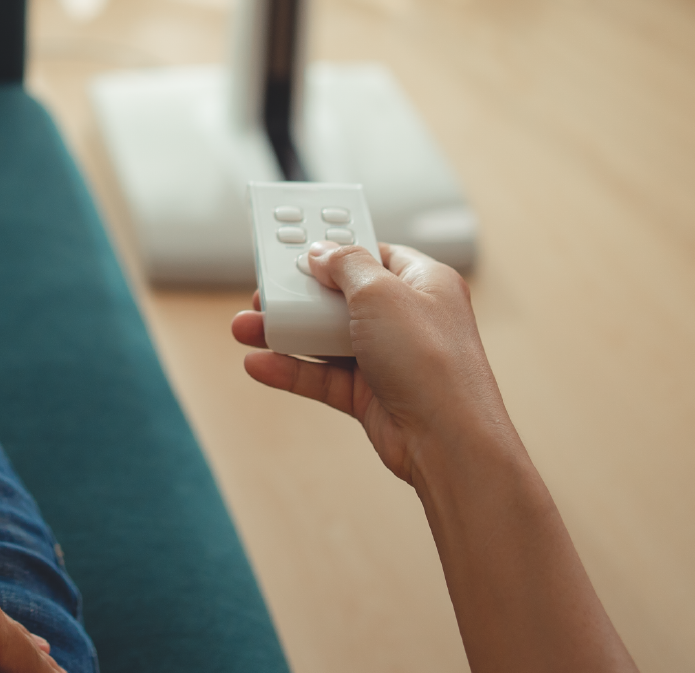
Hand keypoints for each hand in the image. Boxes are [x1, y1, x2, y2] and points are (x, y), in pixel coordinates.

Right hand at [230, 241, 512, 484]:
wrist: (449, 442)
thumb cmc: (434, 364)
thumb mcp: (382, 293)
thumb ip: (346, 266)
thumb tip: (323, 253)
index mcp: (425, 283)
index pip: (373, 256)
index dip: (335, 252)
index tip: (298, 251)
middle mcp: (408, 320)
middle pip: (341, 298)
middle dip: (297, 297)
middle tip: (262, 293)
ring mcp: (389, 359)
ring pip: (325, 339)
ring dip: (284, 334)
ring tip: (246, 329)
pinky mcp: (371, 395)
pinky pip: (322, 377)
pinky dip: (291, 370)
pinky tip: (260, 364)